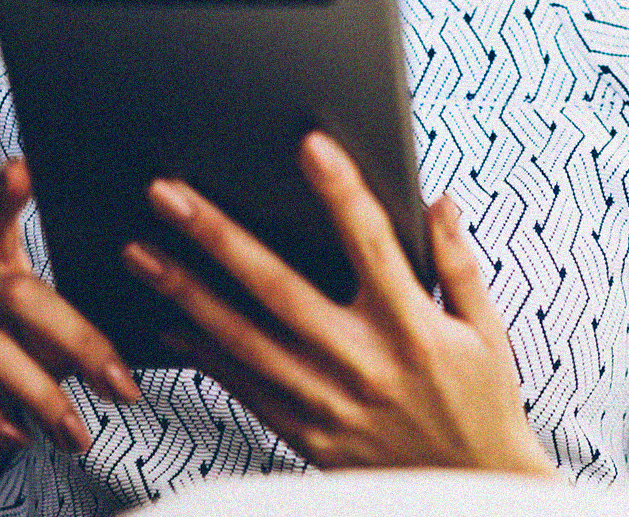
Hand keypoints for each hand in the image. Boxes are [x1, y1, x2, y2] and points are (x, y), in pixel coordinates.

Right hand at [0, 159, 141, 462]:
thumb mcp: (33, 342)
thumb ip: (66, 328)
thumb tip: (132, 343)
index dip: (5, 191)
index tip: (25, 165)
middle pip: (20, 293)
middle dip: (80, 343)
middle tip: (123, 389)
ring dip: (43, 397)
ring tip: (77, 436)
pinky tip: (19, 438)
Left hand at [123, 131, 552, 475]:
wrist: (471, 491)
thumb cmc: (483, 403)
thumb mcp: (487, 330)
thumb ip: (457, 263)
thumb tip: (438, 201)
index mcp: (414, 328)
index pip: (371, 245)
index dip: (341, 192)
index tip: (310, 146)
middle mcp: (365, 364)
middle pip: (279, 288)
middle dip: (218, 237)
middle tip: (169, 195)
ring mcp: (330, 404)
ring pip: (244, 340)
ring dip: (186, 293)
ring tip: (141, 253)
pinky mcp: (308, 437)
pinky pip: (244, 390)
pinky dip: (204, 355)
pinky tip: (170, 323)